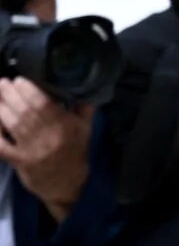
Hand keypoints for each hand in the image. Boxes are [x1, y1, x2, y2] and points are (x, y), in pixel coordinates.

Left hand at [0, 78, 93, 223]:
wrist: (68, 183)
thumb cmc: (75, 153)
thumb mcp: (85, 130)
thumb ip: (84, 108)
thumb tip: (84, 86)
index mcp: (65, 126)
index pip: (44, 104)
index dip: (30, 90)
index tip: (19, 80)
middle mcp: (49, 136)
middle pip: (26, 111)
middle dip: (12, 95)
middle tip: (3, 83)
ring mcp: (33, 150)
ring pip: (13, 125)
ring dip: (2, 108)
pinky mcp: (20, 162)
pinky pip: (3, 147)